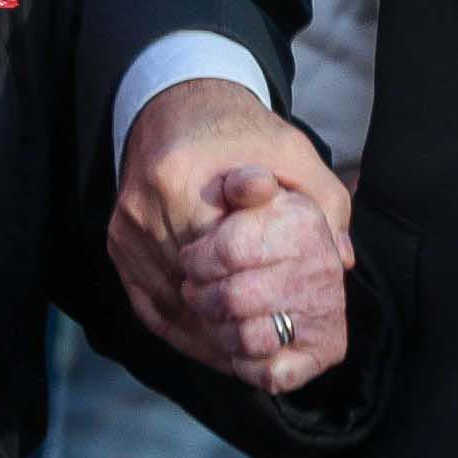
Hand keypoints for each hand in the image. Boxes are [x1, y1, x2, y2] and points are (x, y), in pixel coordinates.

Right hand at [108, 78, 356, 394]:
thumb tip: (340, 260)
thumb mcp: (292, 151)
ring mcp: (124, 229)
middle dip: (232, 320)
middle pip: (191, 289)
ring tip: (247, 355)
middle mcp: (144, 208)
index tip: (284, 315)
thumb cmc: (239, 130)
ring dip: (205, 334)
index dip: (254, 296)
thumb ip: (323, 200)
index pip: (220, 261)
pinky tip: (212, 342)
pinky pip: (147, 303)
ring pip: (168, 305)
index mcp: (180, 181)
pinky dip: (180, 328)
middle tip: (271, 347)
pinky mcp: (117, 242)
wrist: (176, 102)